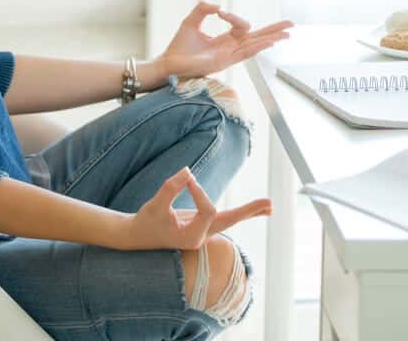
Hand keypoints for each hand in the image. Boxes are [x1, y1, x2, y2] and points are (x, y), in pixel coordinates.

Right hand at [120, 166, 271, 250]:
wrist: (137, 237)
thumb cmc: (146, 221)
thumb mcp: (155, 204)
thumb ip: (170, 188)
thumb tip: (188, 171)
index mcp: (191, 238)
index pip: (207, 209)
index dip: (199, 191)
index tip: (186, 179)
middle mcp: (200, 237)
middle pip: (230, 222)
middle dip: (248, 211)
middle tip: (270, 204)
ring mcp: (202, 233)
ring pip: (229, 221)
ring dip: (249, 212)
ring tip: (269, 206)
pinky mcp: (201, 226)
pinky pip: (223, 219)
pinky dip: (239, 213)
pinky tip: (255, 210)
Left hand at [159, 1, 293, 81]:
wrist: (168, 63)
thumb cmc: (179, 47)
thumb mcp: (191, 21)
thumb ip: (203, 9)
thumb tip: (218, 5)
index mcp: (224, 40)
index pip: (240, 26)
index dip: (234, 17)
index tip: (220, 12)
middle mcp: (230, 49)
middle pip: (257, 38)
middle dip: (274, 31)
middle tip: (291, 25)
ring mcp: (228, 56)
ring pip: (254, 45)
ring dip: (271, 38)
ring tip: (286, 33)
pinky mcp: (223, 63)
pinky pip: (244, 54)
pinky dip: (257, 47)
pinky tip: (269, 42)